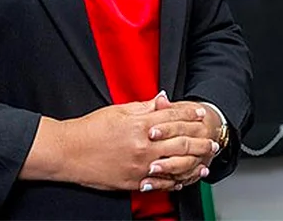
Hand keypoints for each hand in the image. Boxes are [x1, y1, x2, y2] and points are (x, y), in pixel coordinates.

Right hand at [56, 97, 212, 191]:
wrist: (70, 152)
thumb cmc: (90, 129)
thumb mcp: (117, 111)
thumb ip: (143, 107)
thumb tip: (161, 99)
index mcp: (139, 125)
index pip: (172, 117)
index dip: (189, 115)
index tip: (200, 114)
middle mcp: (144, 146)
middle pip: (180, 142)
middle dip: (199, 140)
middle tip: (212, 140)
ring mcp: (141, 166)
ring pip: (176, 164)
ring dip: (194, 162)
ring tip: (206, 161)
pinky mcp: (135, 182)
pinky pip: (161, 183)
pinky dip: (175, 181)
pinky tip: (183, 179)